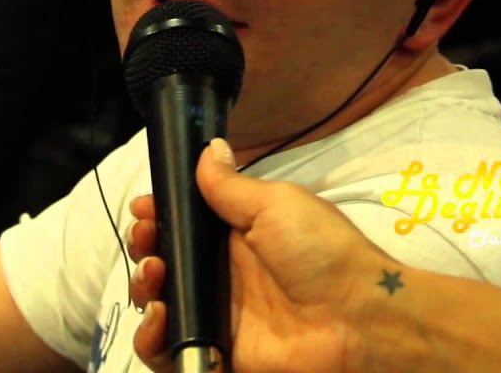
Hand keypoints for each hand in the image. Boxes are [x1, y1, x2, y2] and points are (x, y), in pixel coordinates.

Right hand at [128, 139, 394, 372]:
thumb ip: (231, 185)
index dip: (158, 215)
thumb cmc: (321, 252)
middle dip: (144, 247)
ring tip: (154, 274)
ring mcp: (216, 316)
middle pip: (163, 262)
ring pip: (157, 305)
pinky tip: (159, 317)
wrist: (358, 320)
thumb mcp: (276, 205)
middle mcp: (221, 275)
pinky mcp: (215, 354)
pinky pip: (166, 352)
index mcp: (235, 236)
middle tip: (146, 239)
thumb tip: (207, 148)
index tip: (144, 207)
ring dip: (142, 287)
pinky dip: (150, 337)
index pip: (182, 224)